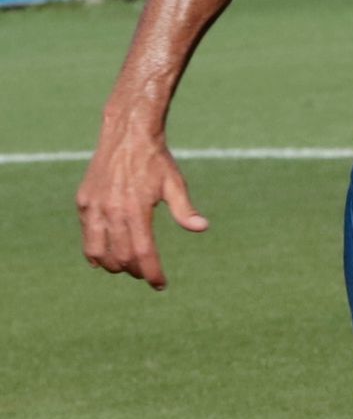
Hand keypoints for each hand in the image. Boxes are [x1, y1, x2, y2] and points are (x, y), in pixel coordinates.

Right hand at [77, 127, 209, 289]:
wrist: (128, 133)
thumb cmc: (155, 160)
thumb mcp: (174, 183)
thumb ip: (185, 209)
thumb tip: (202, 228)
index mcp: (136, 209)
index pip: (143, 252)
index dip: (152, 272)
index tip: (160, 285)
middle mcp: (111, 211)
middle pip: (121, 257)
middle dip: (135, 270)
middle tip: (146, 273)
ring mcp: (94, 208)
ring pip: (98, 252)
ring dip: (113, 266)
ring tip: (128, 268)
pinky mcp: (84, 202)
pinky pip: (87, 237)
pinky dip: (95, 252)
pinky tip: (106, 257)